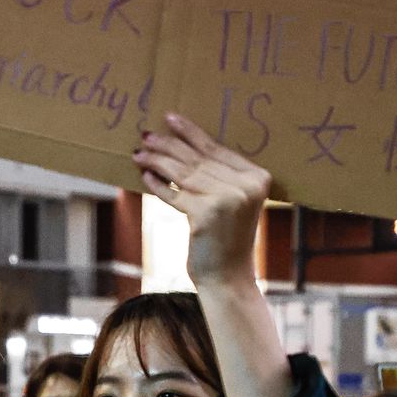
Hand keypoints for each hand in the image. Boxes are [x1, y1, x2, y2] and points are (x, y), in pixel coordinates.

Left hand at [133, 113, 271, 285]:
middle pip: (198, 159)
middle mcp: (246, 186)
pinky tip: (145, 175)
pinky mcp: (205, 214)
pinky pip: (175, 193)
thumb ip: (217, 176)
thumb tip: (179, 147)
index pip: (216, 149)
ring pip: (183, 173)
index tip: (170, 119)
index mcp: (258, 177)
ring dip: (157, 161)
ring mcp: (227, 199)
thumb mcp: (231, 202)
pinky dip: (158, 185)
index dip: (191, 133)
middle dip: (168, 144)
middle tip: (146, 134)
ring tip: (139, 152)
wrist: (228, 277)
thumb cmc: (226, 238)